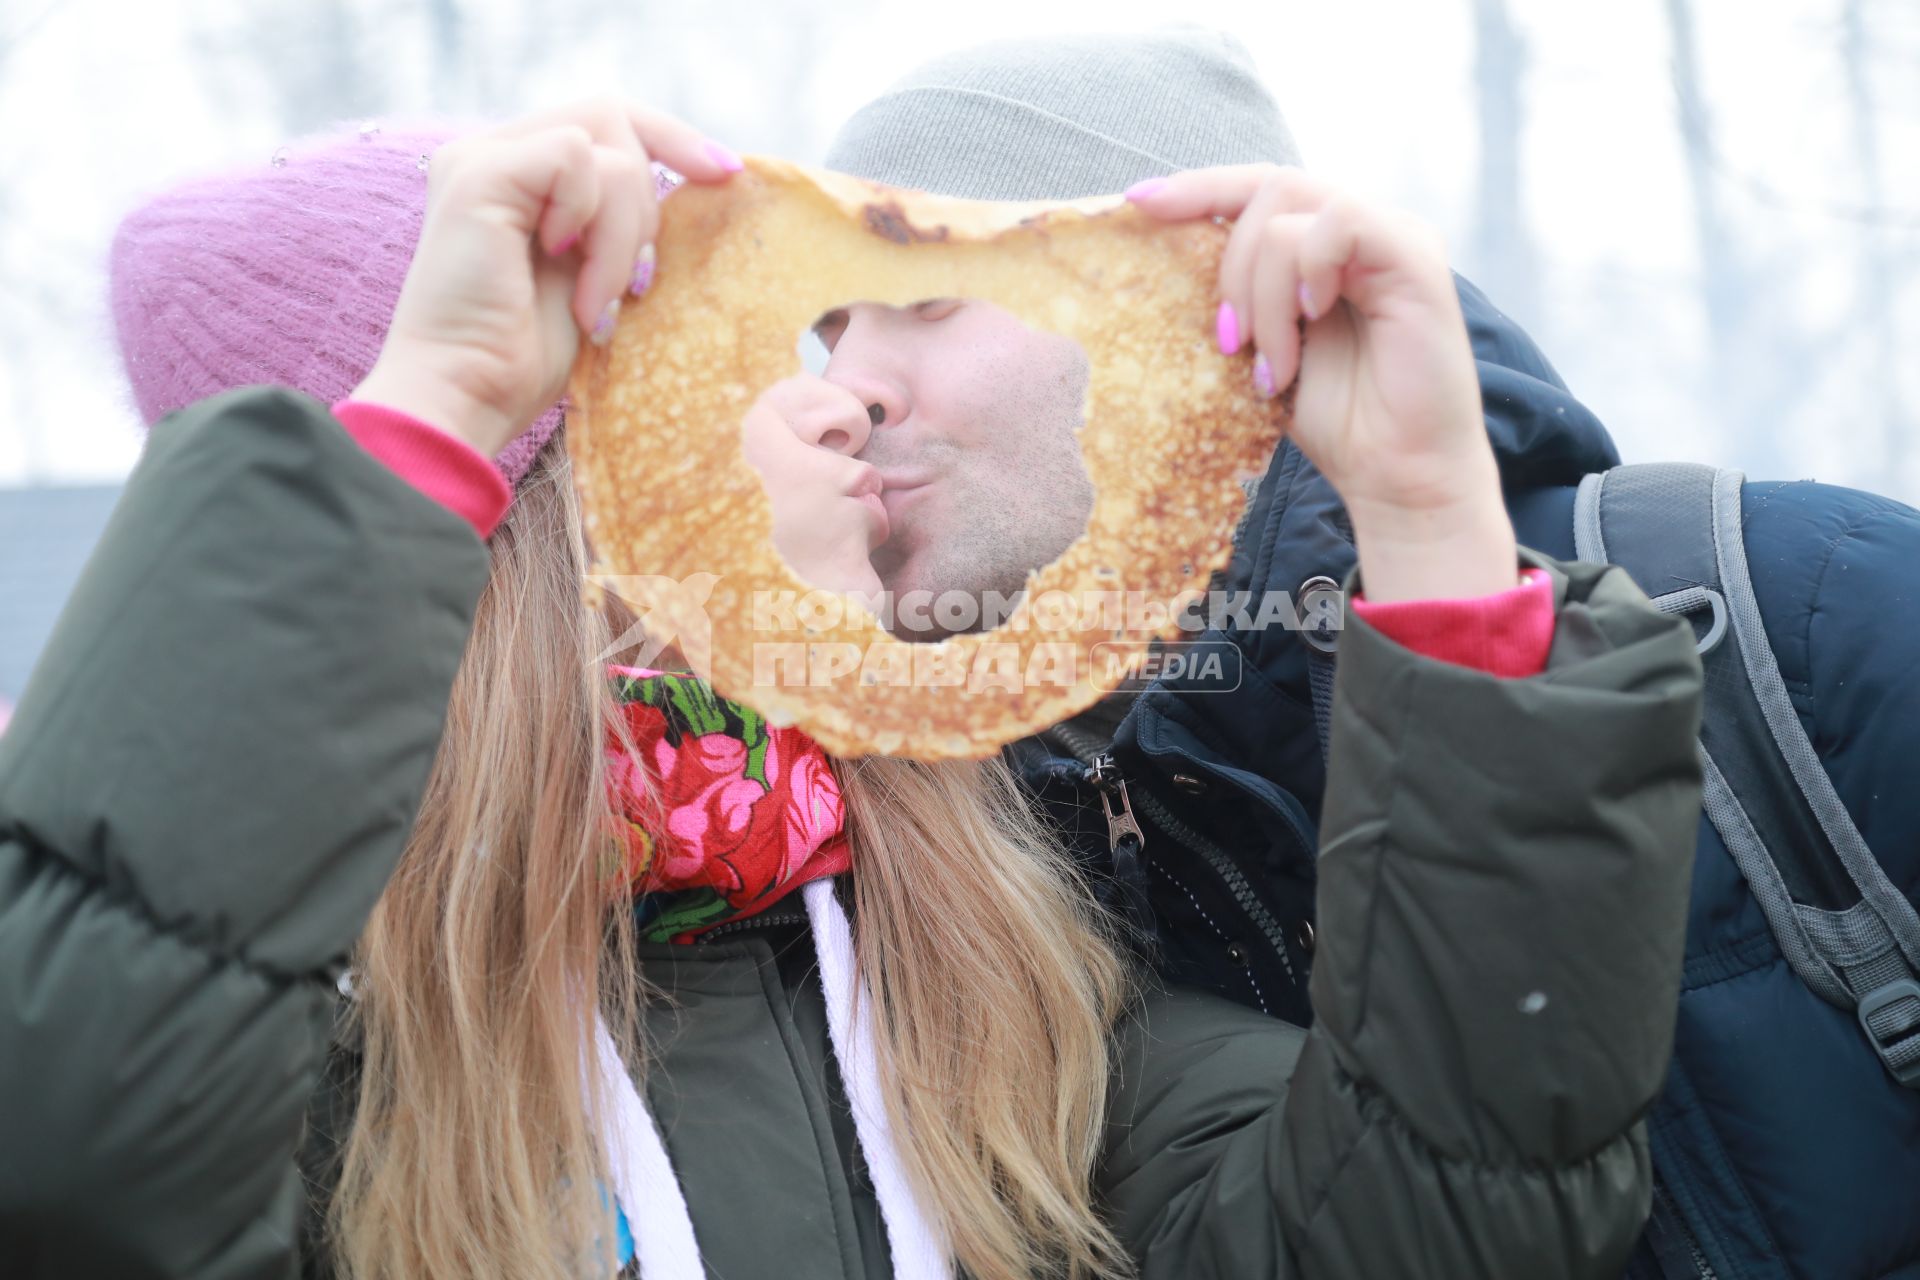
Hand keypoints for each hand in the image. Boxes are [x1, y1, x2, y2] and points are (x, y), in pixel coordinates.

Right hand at [351, 98, 742, 457]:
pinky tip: (562, 268)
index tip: (727, 173)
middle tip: (630, 280)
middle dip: (648, 201)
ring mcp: (480, 158)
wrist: (467, 397)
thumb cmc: (526, 359)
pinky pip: (577, 158)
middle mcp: (494, 154)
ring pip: (608, 149)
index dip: (674, 138)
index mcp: (518, 174)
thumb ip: (619, 220)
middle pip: (615, 116)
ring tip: (593, 299)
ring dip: (623, 235)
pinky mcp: (478, 174)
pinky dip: (594, 222)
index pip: (609, 120)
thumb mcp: (593, 276)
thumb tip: (696, 178)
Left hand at [1128, 167, 1517, 601]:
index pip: (1258, 188)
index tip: (1138, 202)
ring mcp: (1393, 238)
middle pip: (1268, 189)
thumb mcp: (1265, 349)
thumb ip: (1240, 298)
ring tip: (1275, 365)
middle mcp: (1362, 231)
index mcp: (1327, 246)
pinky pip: (1340, 223)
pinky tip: (1313, 318)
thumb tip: (1166, 262)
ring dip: (1262, 294)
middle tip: (1228, 341)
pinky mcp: (1416, 258)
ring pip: (1290, 216)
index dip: (1199, 187)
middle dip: (1228, 266)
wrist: (1399, 478)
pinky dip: (1307, 270)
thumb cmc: (1339, 422)